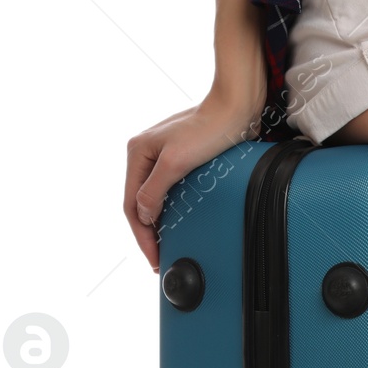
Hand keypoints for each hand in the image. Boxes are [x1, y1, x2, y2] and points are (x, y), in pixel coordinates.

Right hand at [124, 82, 265, 269]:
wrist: (236, 108)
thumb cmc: (209, 129)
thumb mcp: (176, 162)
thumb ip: (155, 189)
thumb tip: (143, 215)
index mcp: (137, 153)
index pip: (131, 203)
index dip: (142, 234)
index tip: (153, 257)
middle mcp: (145, 154)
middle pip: (139, 203)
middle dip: (147, 233)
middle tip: (159, 259)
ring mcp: (162, 156)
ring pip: (153, 198)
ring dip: (157, 223)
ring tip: (165, 246)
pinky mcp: (181, 159)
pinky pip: (168, 190)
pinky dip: (169, 210)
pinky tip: (176, 223)